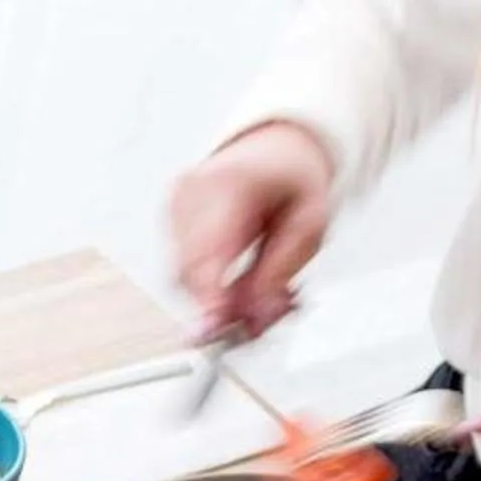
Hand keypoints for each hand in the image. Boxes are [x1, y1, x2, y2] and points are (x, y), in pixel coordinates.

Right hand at [166, 121, 336, 340]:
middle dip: (220, 307)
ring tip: (260, 295)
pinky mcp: (170, 219)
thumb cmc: (293, 178)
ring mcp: (174, 205)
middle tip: (258, 323)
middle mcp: (191, 191)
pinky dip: (209, 285)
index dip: (209, 301)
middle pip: (188, 272)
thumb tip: (254, 319)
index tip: (217, 333)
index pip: (207, 253)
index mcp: (228, 183)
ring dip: (217, 299)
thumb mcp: (310, 224)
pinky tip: (237, 280)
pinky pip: (182, 268)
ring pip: (182, 277)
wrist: (274, 147)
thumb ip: (281, 273)